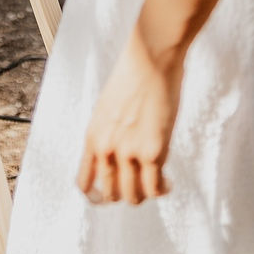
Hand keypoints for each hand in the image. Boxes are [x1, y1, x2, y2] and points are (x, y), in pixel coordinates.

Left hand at [76, 24, 182, 206]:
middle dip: (125, 194)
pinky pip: (155, 188)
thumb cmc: (134, 75)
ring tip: (157, 183)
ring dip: (145, 195)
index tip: (112, 193)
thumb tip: (118, 154)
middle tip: (140, 185)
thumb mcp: (108, 107)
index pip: (84, 183)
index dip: (97, 195)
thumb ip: (108, 133)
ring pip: (133, 197)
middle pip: (109, 195)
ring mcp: (128, 152)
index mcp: (92, 136)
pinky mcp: (153, 151)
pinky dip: (162, 190)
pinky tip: (169, 182)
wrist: (151, 57)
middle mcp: (106, 148)